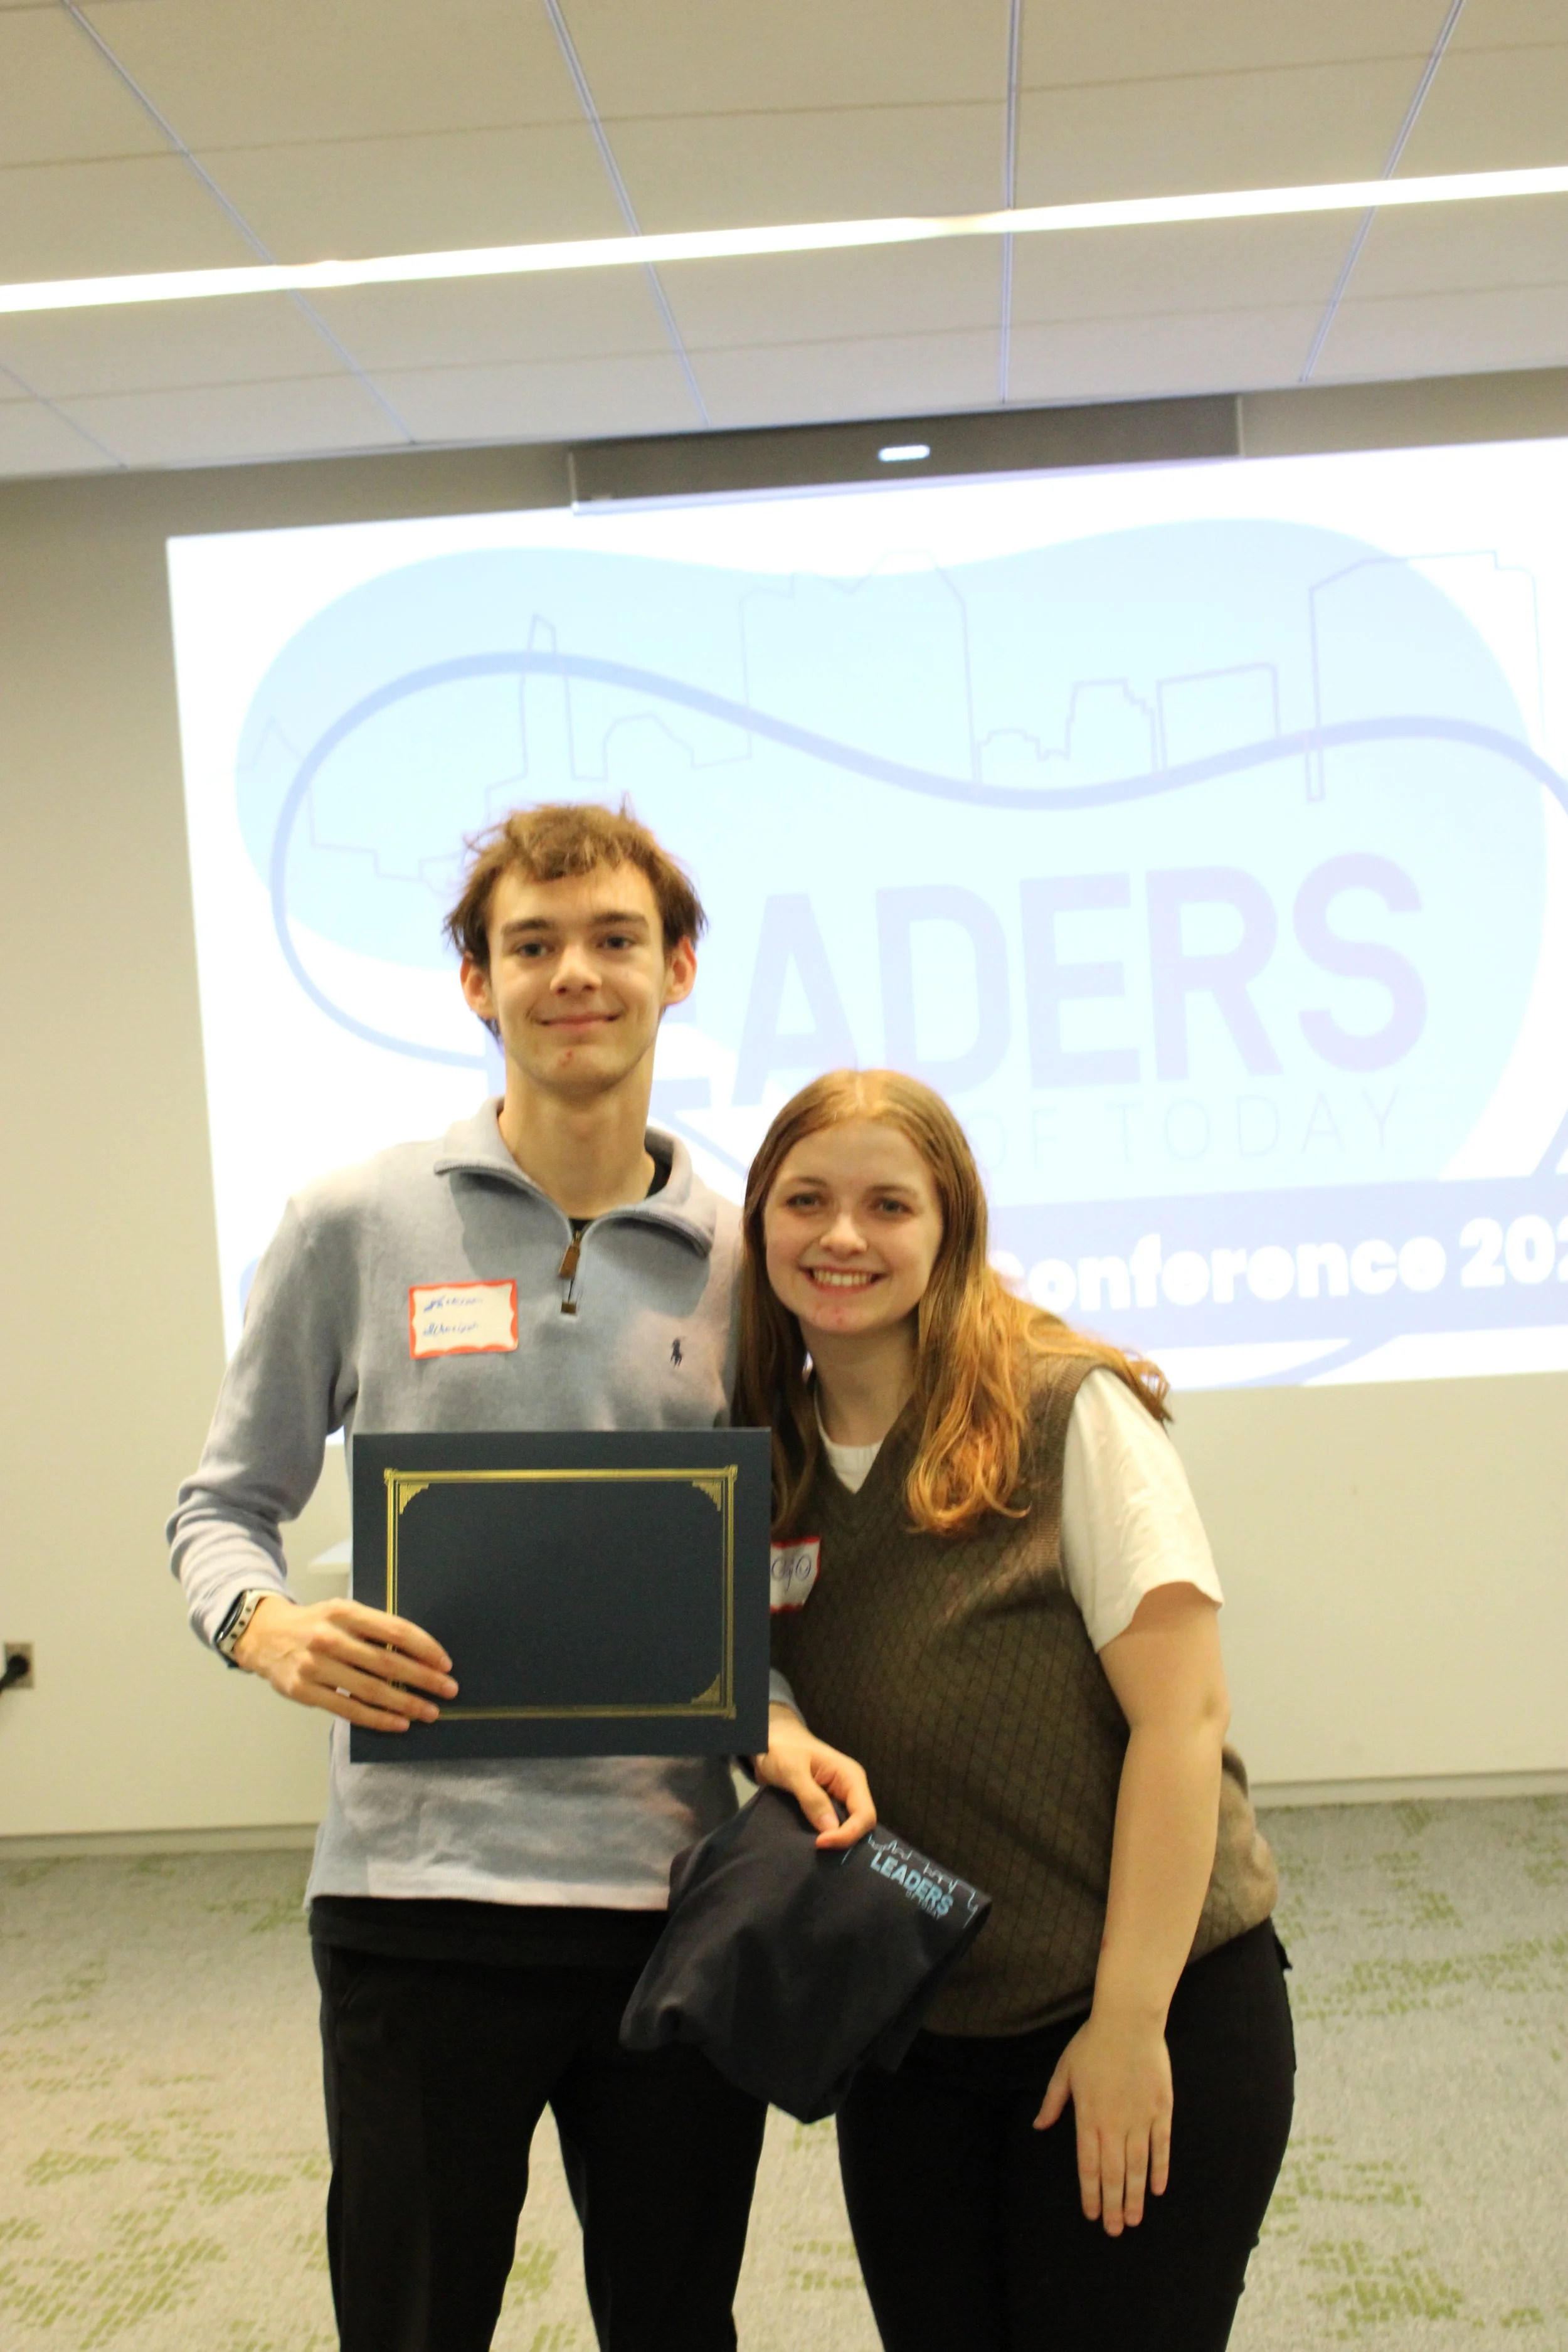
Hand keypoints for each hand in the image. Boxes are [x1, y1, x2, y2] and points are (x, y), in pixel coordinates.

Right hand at [233, 1595, 457, 1732]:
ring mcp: (315, 1666)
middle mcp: (329, 1638)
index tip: (445, 1662)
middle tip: (448, 1689)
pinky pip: (349, 1710)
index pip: (395, 1630)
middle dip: (423, 1679)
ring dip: (406, 1703)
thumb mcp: (341, 1612)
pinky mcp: (305, 1691)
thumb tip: (420, 1652)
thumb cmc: (315, 1624)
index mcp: (344, 1612)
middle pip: (387, 1663)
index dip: (424, 1647)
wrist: (265, 1635)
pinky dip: (378, 1719)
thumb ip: (373, 1628)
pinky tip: (399, 1723)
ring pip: (370, 1690)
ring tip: (430, 1712)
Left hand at [753, 1703, 875, 1849]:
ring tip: (813, 1852)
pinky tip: (809, 1846)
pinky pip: (832, 1828)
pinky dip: (823, 1838)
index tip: (819, 1843)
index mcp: (850, 1777)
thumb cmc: (781, 1749)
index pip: (864, 1815)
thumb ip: (811, 1797)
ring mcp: (837, 1800)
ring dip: (833, 1843)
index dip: (847, 1834)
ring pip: (846, 1829)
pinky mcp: (824, 1808)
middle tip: (817, 1850)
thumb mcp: (792, 1770)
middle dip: (842, 1841)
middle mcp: (849, 1790)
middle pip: (859, 1826)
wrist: (766, 1742)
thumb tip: (830, 1830)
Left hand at [1034, 2008, 1172, 2235]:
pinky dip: (1159, 2169)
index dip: (1090, 2194)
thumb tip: (1039, 2126)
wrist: (1128, 2022)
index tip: (1091, 2215)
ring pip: (1137, 2167)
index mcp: (1088, 2117)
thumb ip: (1053, 2102)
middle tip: (1114, 2230)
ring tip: (1134, 2220)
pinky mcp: (1160, 2110)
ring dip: (1135, 2196)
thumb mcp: (1064, 2071)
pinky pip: (1161, 2147)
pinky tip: (1157, 2189)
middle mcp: (1114, 2124)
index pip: (1088, 2166)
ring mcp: (1139, 2119)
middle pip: (1113, 2174)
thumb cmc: (1092, 2044)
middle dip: (1112, 2206)